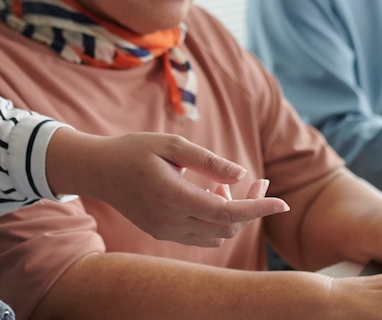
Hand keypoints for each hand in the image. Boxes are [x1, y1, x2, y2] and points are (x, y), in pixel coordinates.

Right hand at [45, 128, 288, 246]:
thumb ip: (208, 161)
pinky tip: (211, 195)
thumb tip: (241, 174)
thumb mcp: (171, 145)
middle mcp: (170, 221)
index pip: (227, 212)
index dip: (258, 208)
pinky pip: (202, 235)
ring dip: (233, 214)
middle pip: (227, 225)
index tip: (283, 204)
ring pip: (217, 234)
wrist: (98, 171)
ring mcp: (166, 231)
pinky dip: (216, 219)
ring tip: (223, 184)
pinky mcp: (164, 233)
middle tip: (260, 180)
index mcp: (172, 196)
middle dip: (251, 206)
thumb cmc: (134, 150)